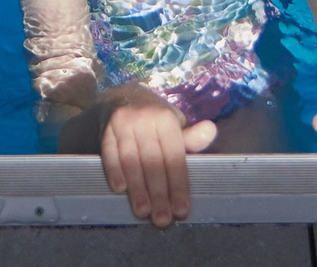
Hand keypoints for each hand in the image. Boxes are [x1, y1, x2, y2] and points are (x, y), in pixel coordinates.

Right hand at [99, 86, 217, 226]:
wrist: (121, 97)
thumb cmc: (154, 120)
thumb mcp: (173, 125)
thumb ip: (190, 138)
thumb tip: (211, 131)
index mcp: (166, 118)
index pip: (174, 156)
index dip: (178, 185)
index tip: (181, 210)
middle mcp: (145, 118)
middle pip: (153, 161)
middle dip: (158, 193)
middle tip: (162, 219)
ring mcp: (123, 122)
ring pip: (131, 160)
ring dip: (137, 188)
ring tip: (143, 212)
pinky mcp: (105, 128)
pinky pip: (109, 152)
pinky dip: (114, 171)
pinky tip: (120, 189)